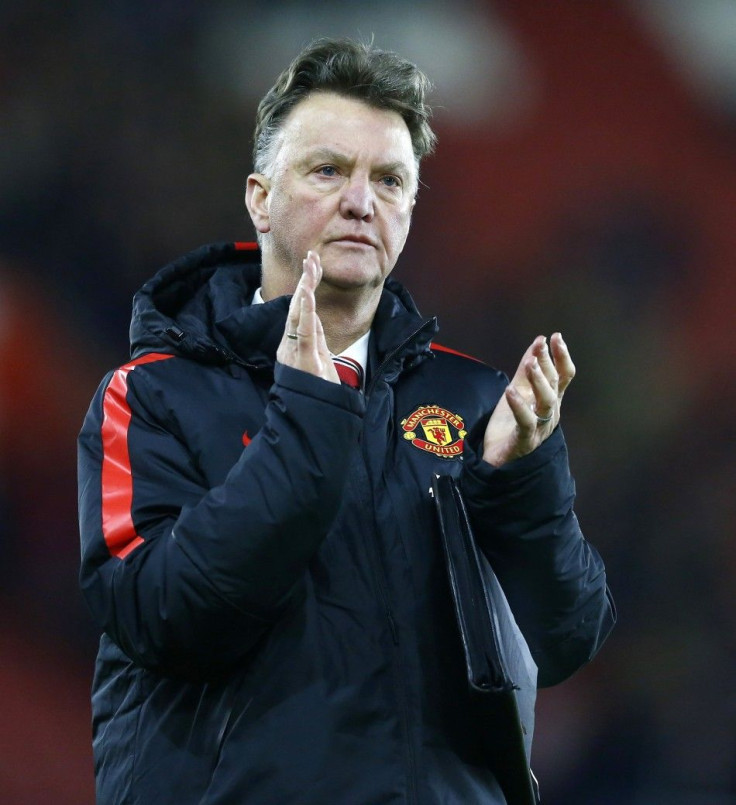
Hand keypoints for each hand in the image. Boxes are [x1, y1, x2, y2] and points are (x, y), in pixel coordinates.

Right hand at [276, 251, 339, 383]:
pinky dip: (306, 312)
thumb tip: (316, 327)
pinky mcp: (305, 359)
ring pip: (300, 315)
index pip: (303, 311)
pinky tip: (307, 294)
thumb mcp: (320, 365)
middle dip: (306, 280)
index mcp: (296, 345)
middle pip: (299, 307)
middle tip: (312, 256)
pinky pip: (305, 332)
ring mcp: (297, 352)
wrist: (310, 418)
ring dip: (305, 289)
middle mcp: (292, 345)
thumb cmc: (315, 395)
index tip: (313, 265)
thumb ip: (316, 345)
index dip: (307, 288)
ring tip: (311, 267)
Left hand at [482, 333, 574, 466]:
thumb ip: (526, 369)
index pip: (563, 376)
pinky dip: (519, 406)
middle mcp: (549, 413)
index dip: (561, 356)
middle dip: (548, 364)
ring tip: (530, 363)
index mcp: (550, 401)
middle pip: (554, 386)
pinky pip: (526, 422)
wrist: (497, 460)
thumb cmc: (510, 425)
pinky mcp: (525, 440)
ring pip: (546, 402)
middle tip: (539, 347)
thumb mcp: (517, 391)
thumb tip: (538, 341)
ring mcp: (539, 428)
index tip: (555, 336)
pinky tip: (510, 391)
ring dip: (539, 381)